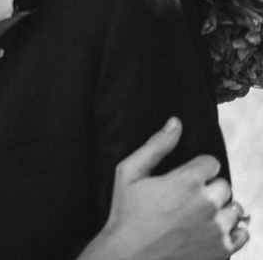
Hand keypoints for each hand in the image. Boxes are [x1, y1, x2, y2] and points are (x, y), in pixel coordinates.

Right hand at [84, 117, 248, 259]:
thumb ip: (156, 146)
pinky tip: (207, 232)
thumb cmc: (126, 214)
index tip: (182, 181)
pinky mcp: (223, 251)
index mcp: (186, 180)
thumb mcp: (129, 173)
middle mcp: (207, 203)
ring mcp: (217, 229)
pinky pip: (242, 233)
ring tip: (195, 218)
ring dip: (219, 211)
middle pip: (224, 185)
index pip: (210, 163)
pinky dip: (230, 231)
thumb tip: (175, 122)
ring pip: (234, 209)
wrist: (129, 258)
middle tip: (185, 201)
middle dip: (208, 190)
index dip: (196, 170)